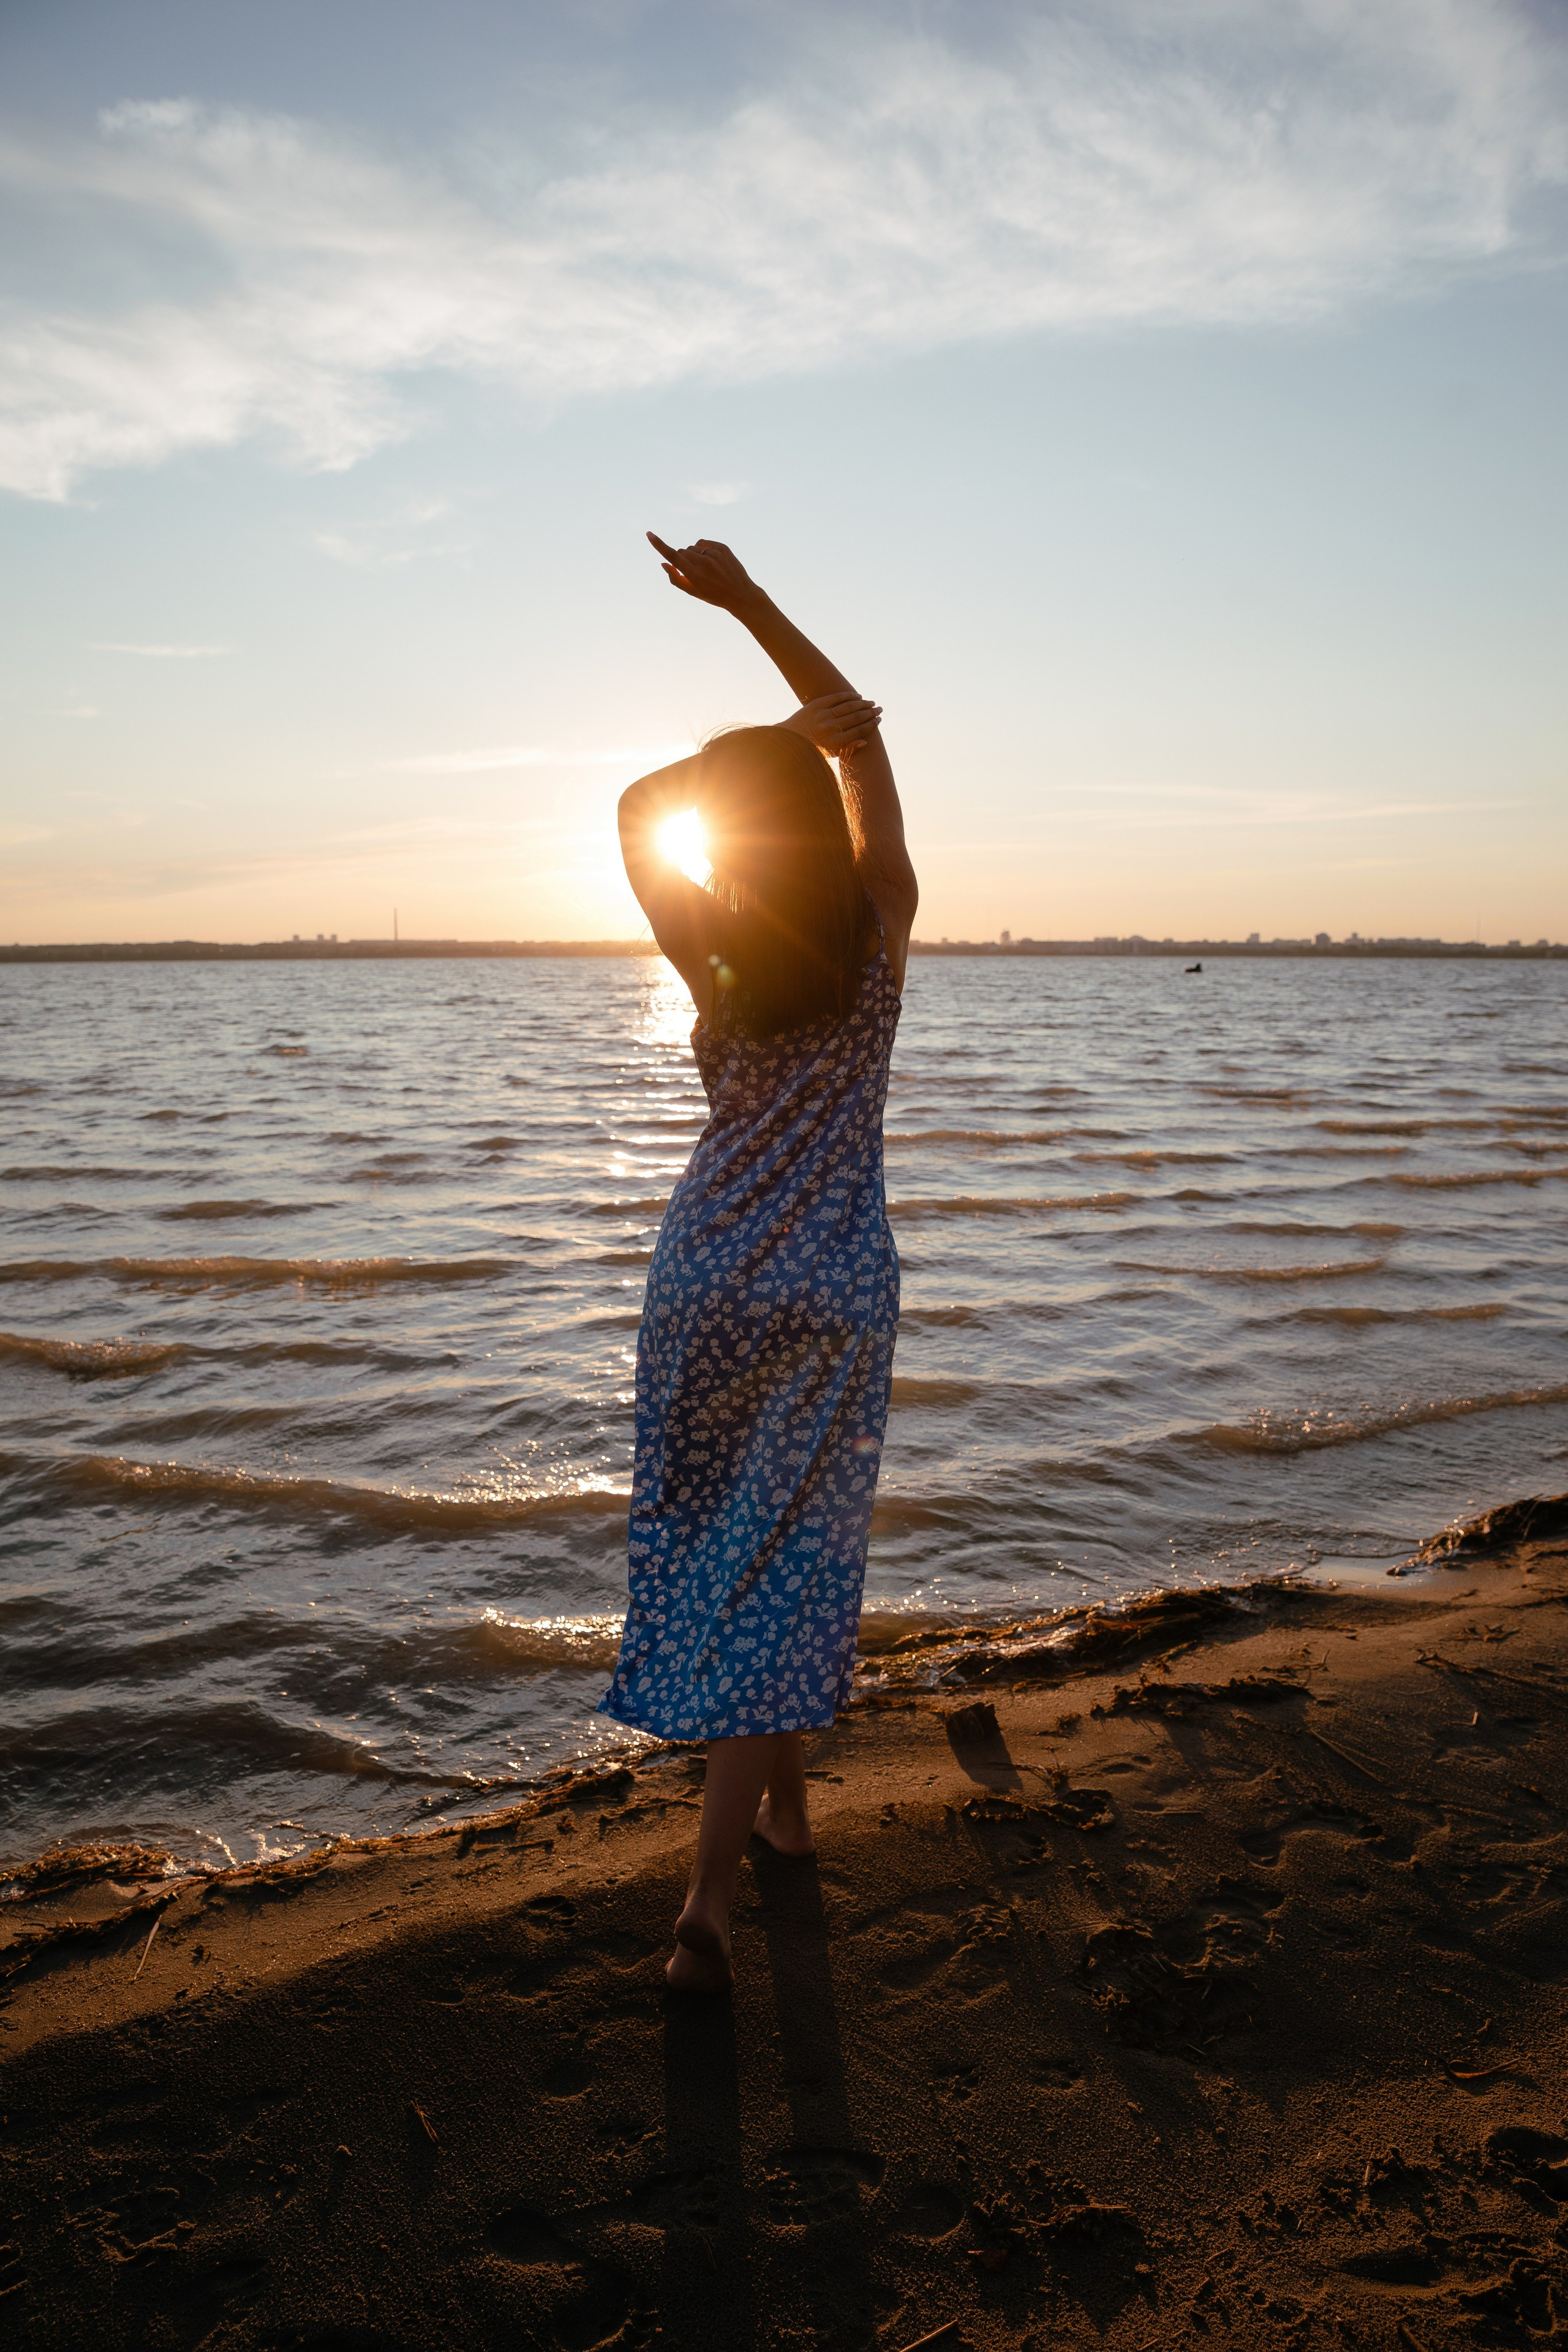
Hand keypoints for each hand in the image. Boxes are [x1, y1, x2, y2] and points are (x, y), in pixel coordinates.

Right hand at [647, 532, 762, 612]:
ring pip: (692, 547)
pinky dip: (703, 550)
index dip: (659, 545)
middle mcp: (704, 562)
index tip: (649, 534)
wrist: (741, 594)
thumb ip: (676, 578)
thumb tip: (664, 563)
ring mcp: (714, 553)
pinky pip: (703, 543)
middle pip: (682, 552)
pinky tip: (711, 561)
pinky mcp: (722, 547)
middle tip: (694, 572)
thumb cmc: (713, 595)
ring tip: (706, 569)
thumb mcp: (693, 592)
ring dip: (693, 555)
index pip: (673, 556)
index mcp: (695, 575)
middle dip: (682, 560)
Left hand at [779, 690, 881, 756]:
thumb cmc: (812, 749)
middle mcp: (830, 728)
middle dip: (870, 713)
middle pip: (856, 718)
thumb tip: (865, 741)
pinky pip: (836, 697)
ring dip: (862, 703)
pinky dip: (848, 696)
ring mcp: (822, 715)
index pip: (859, 731)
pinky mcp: (815, 705)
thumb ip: (848, 749)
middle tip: (879, 709)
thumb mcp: (830, 754)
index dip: (871, 725)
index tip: (879, 720)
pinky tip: (857, 696)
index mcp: (835, 742)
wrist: (789, 740)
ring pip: (848, 706)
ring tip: (871, 703)